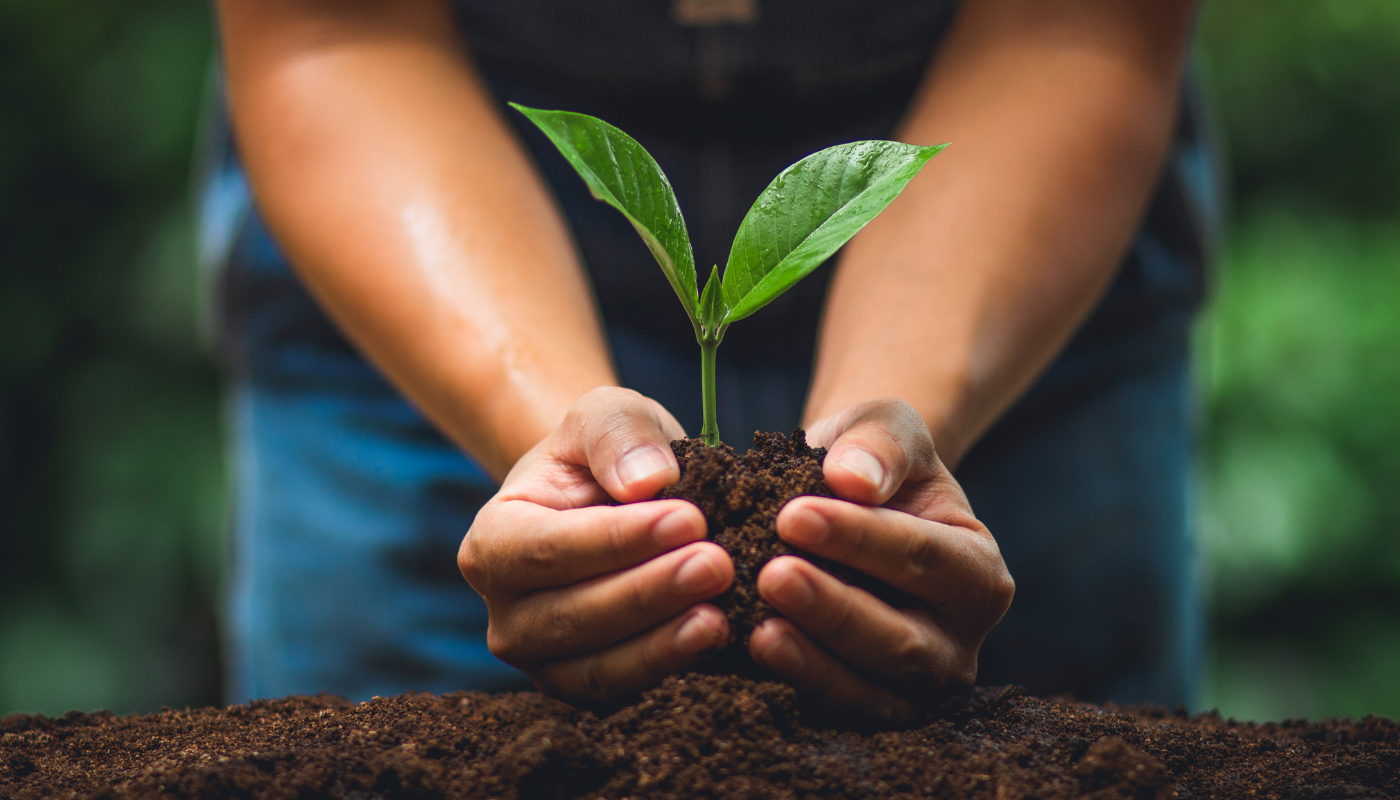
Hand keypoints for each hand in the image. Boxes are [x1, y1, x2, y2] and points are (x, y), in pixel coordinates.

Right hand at [457, 387, 732, 707]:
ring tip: (721, 614)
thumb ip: (619, 435)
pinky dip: (668, 669)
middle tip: (717, 565)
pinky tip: (717, 639)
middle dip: (649, 591)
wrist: (615, 501)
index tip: (690, 518)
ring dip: (661, 643)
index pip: (551, 547)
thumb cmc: (605, 455)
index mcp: (492, 542)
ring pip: (596, 665)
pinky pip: (622, 691)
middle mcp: (504, 613)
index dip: (620, 539)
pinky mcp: (586, 687)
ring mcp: (542, 660)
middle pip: (573, 614)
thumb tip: (646, 482)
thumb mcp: (606, 415)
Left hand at [749, 399, 1013, 725]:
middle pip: (903, 640)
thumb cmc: (872, 464)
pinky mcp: (868, 708)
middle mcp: (959, 641)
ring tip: (758, 630)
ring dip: (813, 663)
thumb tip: (855, 478)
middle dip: (834, 610)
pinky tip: (750, 652)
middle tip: (772, 575)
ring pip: (872, 691)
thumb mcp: (885, 429)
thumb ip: (880, 444)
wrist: (844, 504)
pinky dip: (795, 686)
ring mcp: (916, 687)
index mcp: (979, 574)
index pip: (924, 557)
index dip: (860, 539)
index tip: (793, 515)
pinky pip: (835, 710)